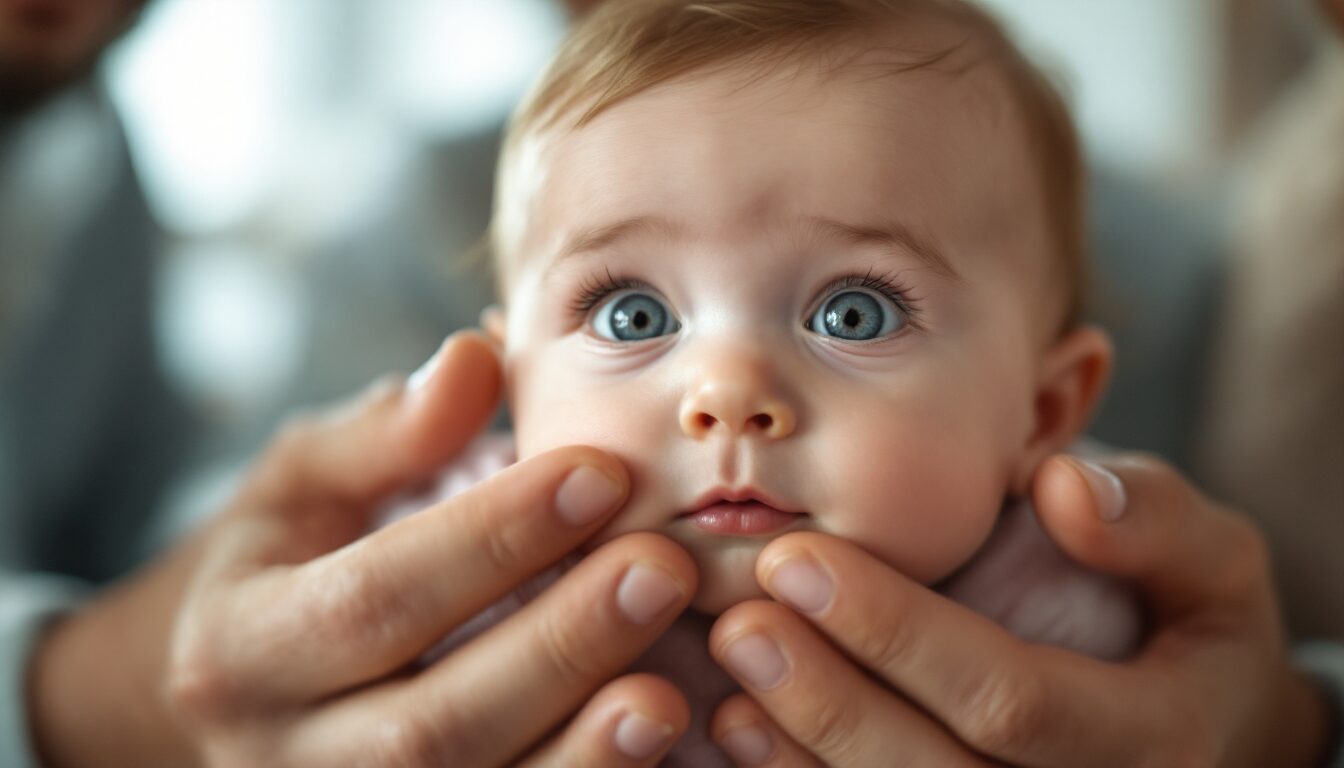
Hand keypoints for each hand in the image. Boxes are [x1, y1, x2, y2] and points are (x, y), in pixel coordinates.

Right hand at [29, 332, 696, 767]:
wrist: (238, 695)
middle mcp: (281, 754)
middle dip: (554, 648)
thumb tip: (476, 356)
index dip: (493, 540)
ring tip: (669, 690)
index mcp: (240, 647)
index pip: (375, 598)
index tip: (600, 474)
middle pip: (426, 727)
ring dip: (577, 753)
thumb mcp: (302, 485)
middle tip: (662, 569)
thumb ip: (386, 433)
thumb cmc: (282, 564)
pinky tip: (650, 749)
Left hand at [705, 453, 1331, 766]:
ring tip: (728, 689)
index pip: (1011, 700)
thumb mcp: (1214, 561)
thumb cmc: (1198, 628)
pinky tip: (748, 742)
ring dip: (806, 760)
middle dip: (832, 702)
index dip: (897, 634)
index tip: (798, 561)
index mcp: (1156, 739)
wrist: (1214, 737)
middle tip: (741, 622)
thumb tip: (1061, 488)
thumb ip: (1155, 521)